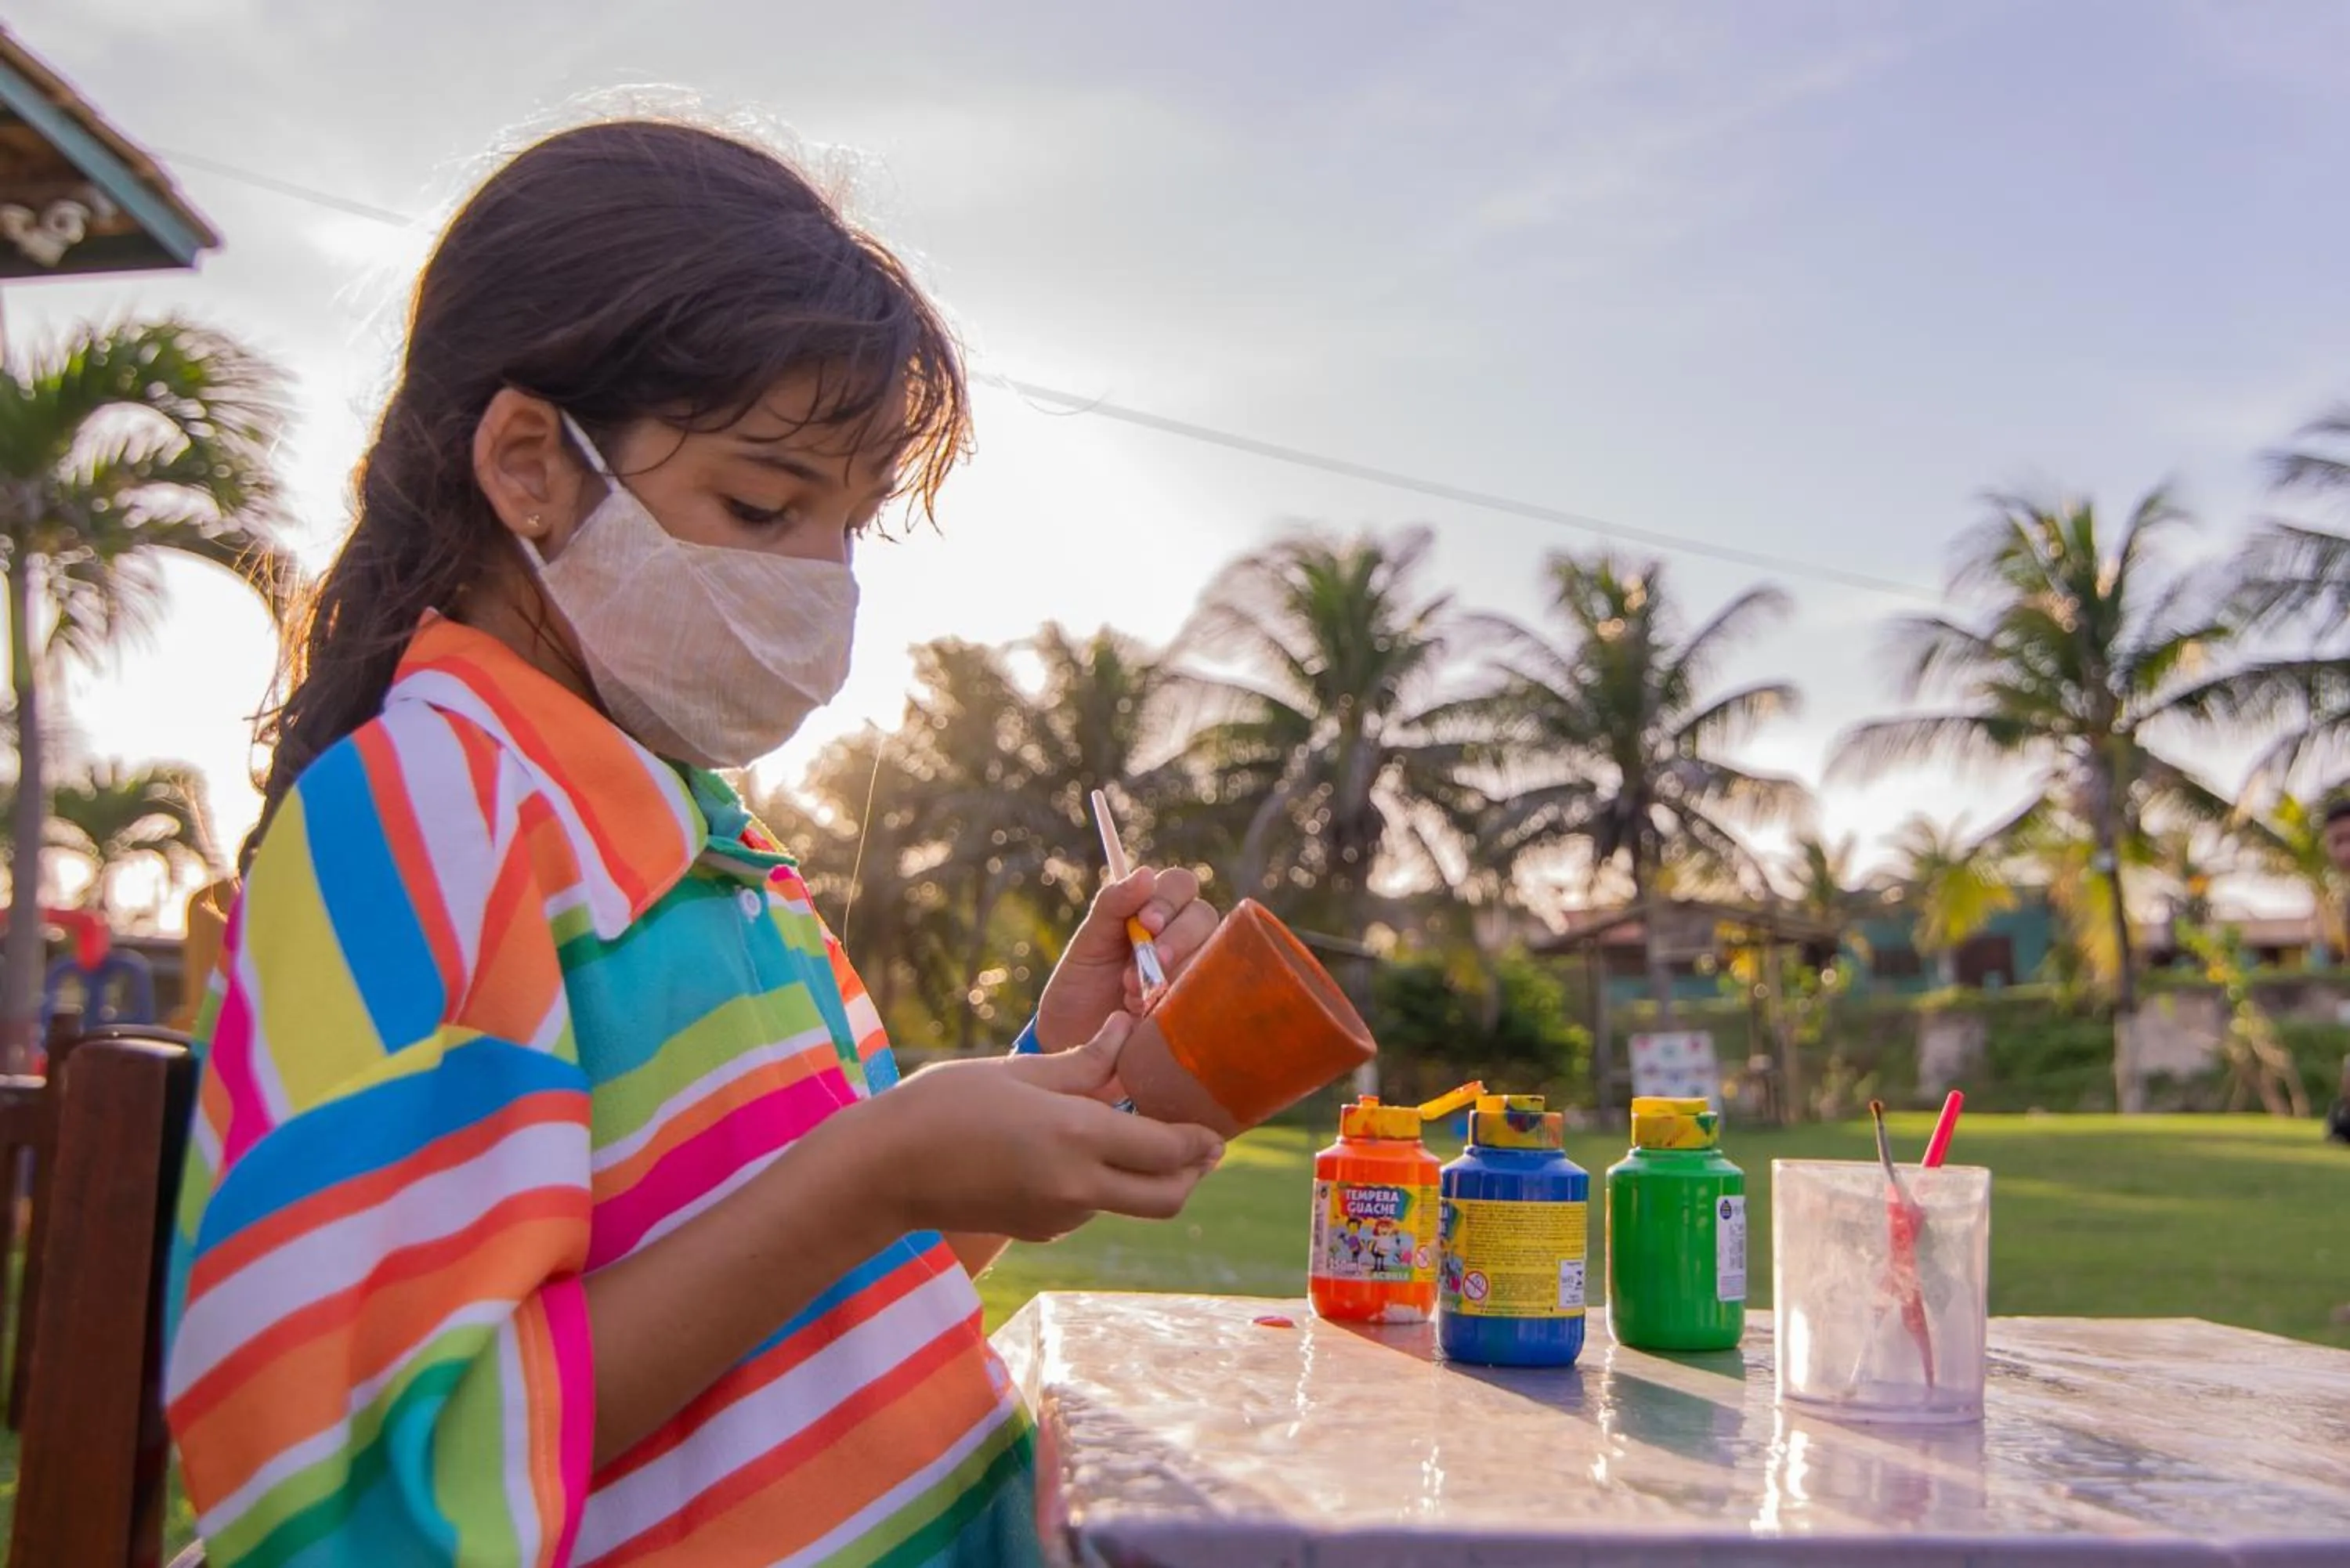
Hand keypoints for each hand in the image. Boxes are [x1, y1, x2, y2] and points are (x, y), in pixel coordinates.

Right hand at [870, 1014, 1224, 1242]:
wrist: (882, 1171)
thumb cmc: (943, 1106)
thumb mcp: (1018, 1073)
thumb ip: (1082, 1063)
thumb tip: (1126, 1031)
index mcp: (1076, 1138)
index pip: (1168, 1151)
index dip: (1201, 1142)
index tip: (1217, 1129)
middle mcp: (1076, 1187)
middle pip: (1167, 1198)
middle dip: (1193, 1174)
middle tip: (1202, 1147)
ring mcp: (1057, 1216)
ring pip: (1127, 1203)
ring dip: (1143, 1178)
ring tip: (1137, 1136)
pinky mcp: (1037, 1231)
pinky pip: (1089, 1208)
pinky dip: (1101, 1186)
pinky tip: (1079, 1154)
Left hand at [1035, 866, 1219, 1051]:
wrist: (1073, 1046)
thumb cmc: (1079, 990)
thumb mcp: (1087, 946)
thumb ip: (1112, 907)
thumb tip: (1145, 874)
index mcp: (1153, 912)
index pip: (1180, 885)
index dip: (1169, 899)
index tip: (1146, 922)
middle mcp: (1181, 937)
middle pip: (1204, 916)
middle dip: (1177, 937)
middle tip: (1149, 961)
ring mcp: (1194, 972)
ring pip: (1213, 954)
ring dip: (1176, 972)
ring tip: (1134, 995)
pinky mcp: (1200, 1007)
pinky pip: (1214, 994)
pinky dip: (1182, 1001)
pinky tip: (1150, 1014)